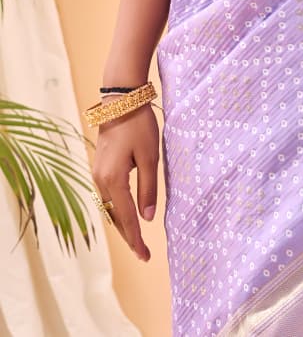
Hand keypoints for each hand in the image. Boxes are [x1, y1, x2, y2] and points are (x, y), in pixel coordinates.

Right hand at [90, 103, 158, 261]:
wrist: (121, 101)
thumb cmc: (139, 126)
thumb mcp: (150, 157)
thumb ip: (148, 189)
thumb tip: (147, 218)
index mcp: (113, 181)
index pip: (127, 218)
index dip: (136, 239)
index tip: (146, 256)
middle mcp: (100, 181)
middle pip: (114, 217)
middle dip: (129, 235)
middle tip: (142, 253)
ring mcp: (97, 174)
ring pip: (109, 207)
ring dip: (122, 223)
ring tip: (136, 238)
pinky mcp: (99, 166)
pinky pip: (106, 196)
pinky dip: (116, 209)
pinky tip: (126, 213)